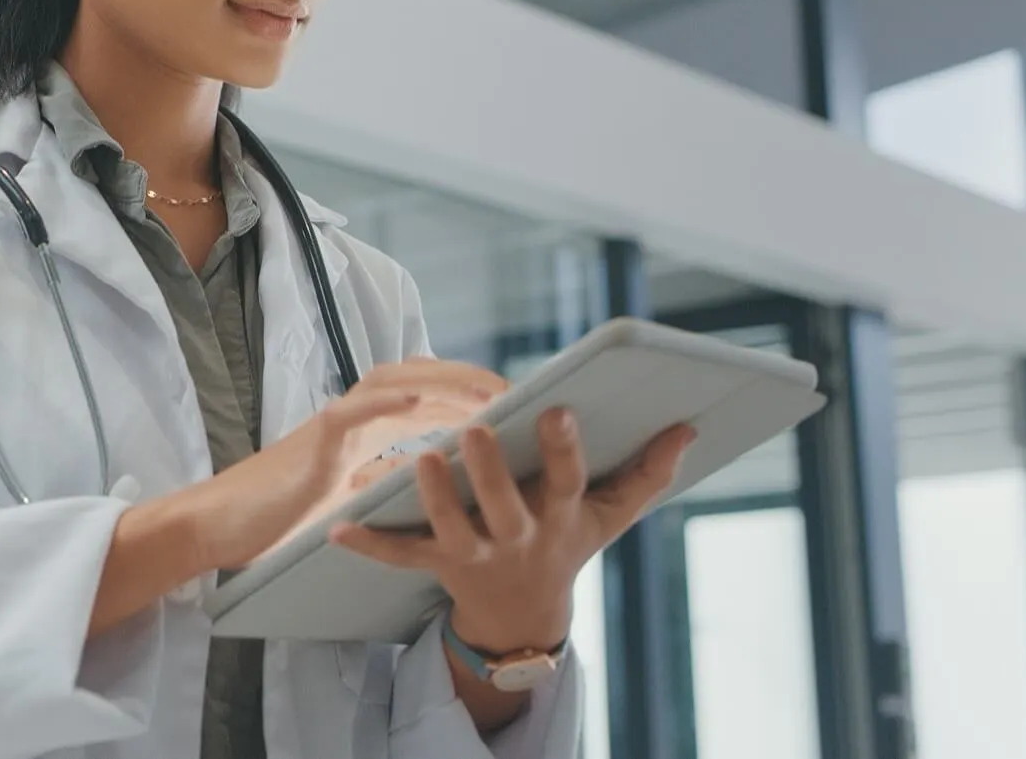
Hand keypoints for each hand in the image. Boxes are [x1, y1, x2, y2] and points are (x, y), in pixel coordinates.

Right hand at [176, 358, 505, 571]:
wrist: (224, 525)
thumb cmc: (283, 513)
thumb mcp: (352, 497)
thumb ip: (387, 479)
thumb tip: (436, 481)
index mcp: (365, 427)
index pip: (428, 395)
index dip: (471, 392)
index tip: (517, 402)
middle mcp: (353, 414)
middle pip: (421, 377)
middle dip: (471, 379)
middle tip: (520, 390)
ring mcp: (333, 422)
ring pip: (395, 382)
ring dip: (445, 383)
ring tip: (488, 393)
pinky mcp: (313, 440)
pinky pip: (354, 411)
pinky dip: (388, 400)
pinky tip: (422, 399)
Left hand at [330, 408, 697, 652]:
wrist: (524, 615)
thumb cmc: (567, 543)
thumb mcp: (610, 516)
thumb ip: (648, 474)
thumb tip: (688, 427)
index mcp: (559, 518)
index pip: (567, 481)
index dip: (564, 449)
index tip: (558, 410)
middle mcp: (518, 538)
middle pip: (504, 505)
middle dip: (491, 470)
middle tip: (476, 430)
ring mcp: (477, 554)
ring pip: (452, 527)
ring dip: (435, 496)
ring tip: (421, 459)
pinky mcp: (439, 565)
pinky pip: (401, 555)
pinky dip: (369, 544)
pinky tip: (337, 529)